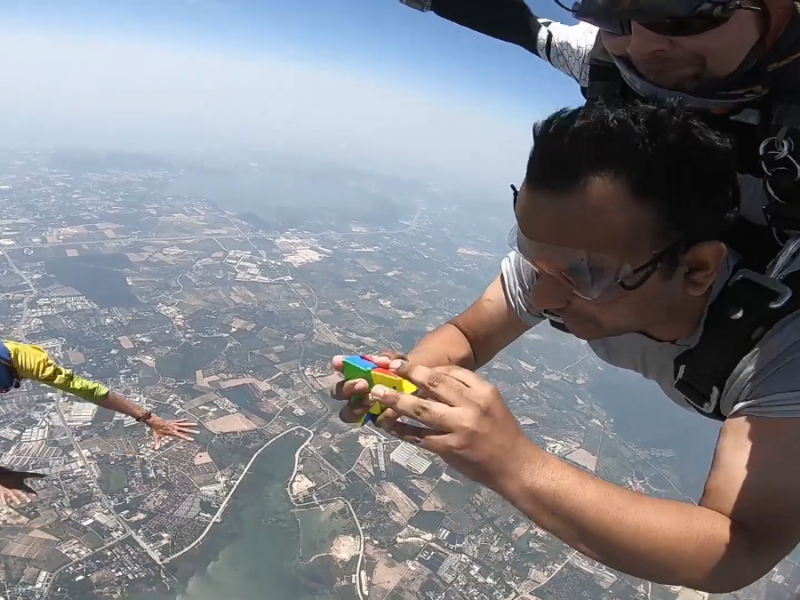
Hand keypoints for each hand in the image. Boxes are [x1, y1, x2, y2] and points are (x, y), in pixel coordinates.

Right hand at [0, 468, 44, 504]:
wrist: (0, 477)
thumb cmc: (11, 475)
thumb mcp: (23, 474)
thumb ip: (33, 475)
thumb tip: (44, 476)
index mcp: (20, 486)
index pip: (28, 490)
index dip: (32, 492)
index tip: (36, 495)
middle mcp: (15, 490)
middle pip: (20, 494)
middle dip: (25, 498)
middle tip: (29, 501)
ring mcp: (7, 492)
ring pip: (12, 497)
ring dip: (16, 500)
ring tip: (19, 503)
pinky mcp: (1, 493)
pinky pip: (3, 498)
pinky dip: (4, 501)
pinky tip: (6, 503)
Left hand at [145, 415, 199, 449]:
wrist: (154, 420)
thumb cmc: (155, 429)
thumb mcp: (156, 436)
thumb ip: (157, 443)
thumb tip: (156, 449)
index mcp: (172, 432)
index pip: (181, 436)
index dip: (187, 438)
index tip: (192, 439)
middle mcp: (174, 427)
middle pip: (185, 430)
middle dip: (192, 431)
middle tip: (198, 432)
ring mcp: (174, 424)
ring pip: (184, 424)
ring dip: (190, 424)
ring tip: (196, 424)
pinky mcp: (173, 421)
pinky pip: (179, 421)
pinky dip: (183, 420)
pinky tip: (187, 419)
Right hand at [330, 349, 406, 423]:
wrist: (421, 388)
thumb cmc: (404, 371)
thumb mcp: (399, 360)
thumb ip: (390, 358)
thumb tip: (381, 361)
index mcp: (357, 374)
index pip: (342, 369)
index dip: (339, 365)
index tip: (339, 362)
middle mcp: (355, 393)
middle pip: (338, 393)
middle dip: (348, 388)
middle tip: (364, 384)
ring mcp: (365, 409)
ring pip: (348, 413)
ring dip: (357, 406)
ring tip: (373, 401)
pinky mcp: (380, 421)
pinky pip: (375, 422)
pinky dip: (383, 416)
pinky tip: (392, 410)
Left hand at [370, 360, 535, 492]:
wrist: (515, 466)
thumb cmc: (502, 432)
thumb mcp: (490, 404)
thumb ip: (466, 393)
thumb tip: (431, 383)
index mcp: (483, 392)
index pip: (452, 372)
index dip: (428, 369)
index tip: (409, 366)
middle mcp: (472, 406)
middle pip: (434, 384)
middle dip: (409, 374)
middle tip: (390, 369)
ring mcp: (460, 428)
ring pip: (422, 410)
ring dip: (397, 401)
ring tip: (378, 394)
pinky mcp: (450, 449)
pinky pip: (420, 436)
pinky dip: (402, 430)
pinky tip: (389, 426)